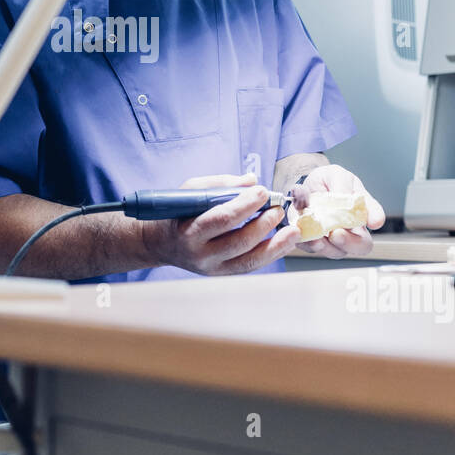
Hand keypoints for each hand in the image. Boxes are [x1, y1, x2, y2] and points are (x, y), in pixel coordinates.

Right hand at [140, 172, 300, 275]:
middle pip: (239, 242)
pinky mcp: (222, 274)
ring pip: (249, 261)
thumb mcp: (190, 192)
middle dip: (263, 224)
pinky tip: (284, 242)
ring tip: (293, 230)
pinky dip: (271, 254)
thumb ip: (220, 185)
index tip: (262, 191)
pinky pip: (251, 266)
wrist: (161, 244)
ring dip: (276, 245)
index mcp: (189, 231)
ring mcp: (212, 268)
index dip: (245, 205)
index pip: (221, 219)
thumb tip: (251, 180)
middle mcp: (200, 254)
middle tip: (278, 207)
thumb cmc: (177, 213)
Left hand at [289, 164, 385, 257]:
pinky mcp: (314, 243)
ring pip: (335, 251)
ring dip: (326, 246)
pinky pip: (312, 249)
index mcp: (361, 210)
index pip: (375, 218)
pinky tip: (304, 234)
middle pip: (361, 246)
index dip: (376, 219)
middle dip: (349, 242)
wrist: (304, 187)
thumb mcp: (336, 175)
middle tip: (337, 233)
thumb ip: (341, 184)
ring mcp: (333, 240)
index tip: (374, 221)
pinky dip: (308, 243)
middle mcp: (351, 229)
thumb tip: (344, 196)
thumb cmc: (326, 182)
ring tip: (317, 236)